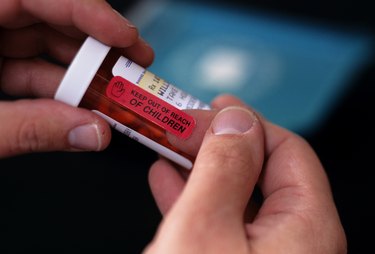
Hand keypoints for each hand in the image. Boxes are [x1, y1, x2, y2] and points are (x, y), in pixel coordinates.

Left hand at [0, 0, 153, 156]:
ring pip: (42, 48)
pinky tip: (79, 108)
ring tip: (111, 97)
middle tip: (131, 69)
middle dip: (94, 48)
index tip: (125, 36)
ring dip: (80, 76)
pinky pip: (27, 69)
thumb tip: (91, 133)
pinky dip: (56, 90)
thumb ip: (30, 128)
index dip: (88, 11)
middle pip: (49, 21)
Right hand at [144, 95, 346, 253]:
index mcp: (306, 229)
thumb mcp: (204, 228)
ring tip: (170, 146)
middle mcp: (297, 243)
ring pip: (236, 195)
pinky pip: (222, 222)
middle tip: (182, 125)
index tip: (201, 110)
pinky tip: (169, 181)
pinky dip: (194, 198)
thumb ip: (224, 168)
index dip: (241, 122)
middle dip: (215, 142)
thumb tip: (235, 122)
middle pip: (261, 170)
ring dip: (199, 166)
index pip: (286, 149)